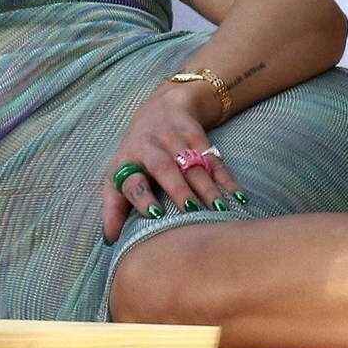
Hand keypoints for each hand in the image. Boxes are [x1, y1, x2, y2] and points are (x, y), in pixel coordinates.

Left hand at [100, 82, 244, 244]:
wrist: (163, 107)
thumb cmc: (137, 152)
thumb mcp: (118, 172)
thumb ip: (113, 206)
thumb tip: (109, 240)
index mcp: (129, 160)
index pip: (133, 179)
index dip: (142, 196)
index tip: (154, 213)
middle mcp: (151, 148)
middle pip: (164, 167)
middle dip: (178, 188)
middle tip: (190, 210)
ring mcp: (177, 141)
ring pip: (193, 165)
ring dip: (207, 187)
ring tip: (219, 210)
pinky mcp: (199, 138)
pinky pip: (214, 160)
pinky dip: (227, 179)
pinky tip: (238, 196)